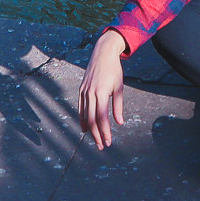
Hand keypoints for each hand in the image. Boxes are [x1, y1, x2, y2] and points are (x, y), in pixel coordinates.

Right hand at [77, 29, 127, 148]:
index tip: (109, 141)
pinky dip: (82, 120)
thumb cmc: (114, 71)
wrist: (102, 54)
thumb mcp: (119, 87)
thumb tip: (119, 123)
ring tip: (96, 141)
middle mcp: (90, 93)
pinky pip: (80, 108)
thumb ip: (118, 106)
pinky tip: (85, 128)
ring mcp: (84, 92)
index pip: (102, 117)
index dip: (105, 131)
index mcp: (101, 93)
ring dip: (90, 130)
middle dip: (97, 134)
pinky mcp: (81, 90)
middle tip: (103, 146)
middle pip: (92, 119)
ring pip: (85, 116)